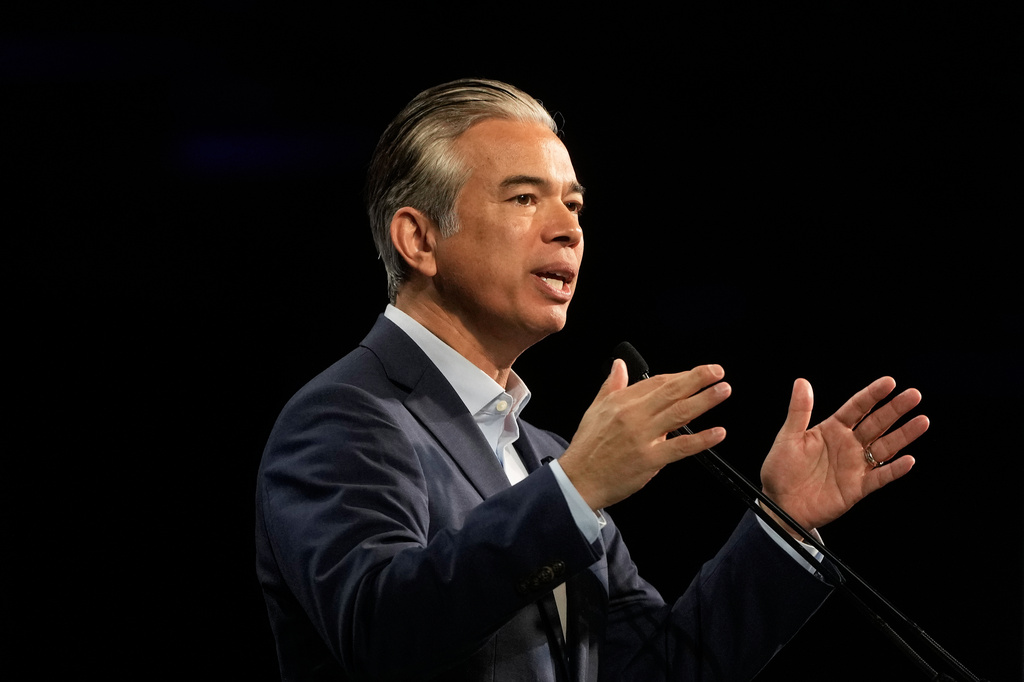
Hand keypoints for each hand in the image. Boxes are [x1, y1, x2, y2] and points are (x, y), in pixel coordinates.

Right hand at [559, 359, 729, 510]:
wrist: (578, 480)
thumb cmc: (587, 448)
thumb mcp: (595, 410)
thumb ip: (611, 385)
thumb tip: (619, 365)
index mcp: (622, 402)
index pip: (657, 382)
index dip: (680, 376)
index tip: (696, 373)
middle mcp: (634, 416)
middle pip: (672, 392)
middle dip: (698, 379)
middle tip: (717, 371)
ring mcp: (643, 437)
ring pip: (679, 413)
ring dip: (705, 400)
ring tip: (723, 390)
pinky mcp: (649, 459)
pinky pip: (680, 447)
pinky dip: (701, 439)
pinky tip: (717, 433)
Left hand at [761, 377, 928, 531]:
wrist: (779, 504)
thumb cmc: (781, 469)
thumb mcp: (787, 438)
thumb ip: (799, 411)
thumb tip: (802, 382)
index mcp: (831, 429)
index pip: (856, 408)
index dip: (872, 395)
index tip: (889, 382)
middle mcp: (847, 445)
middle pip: (876, 423)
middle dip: (895, 410)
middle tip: (914, 395)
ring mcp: (854, 465)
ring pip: (884, 447)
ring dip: (903, 435)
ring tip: (922, 421)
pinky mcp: (857, 488)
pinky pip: (880, 477)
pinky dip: (894, 470)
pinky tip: (908, 460)